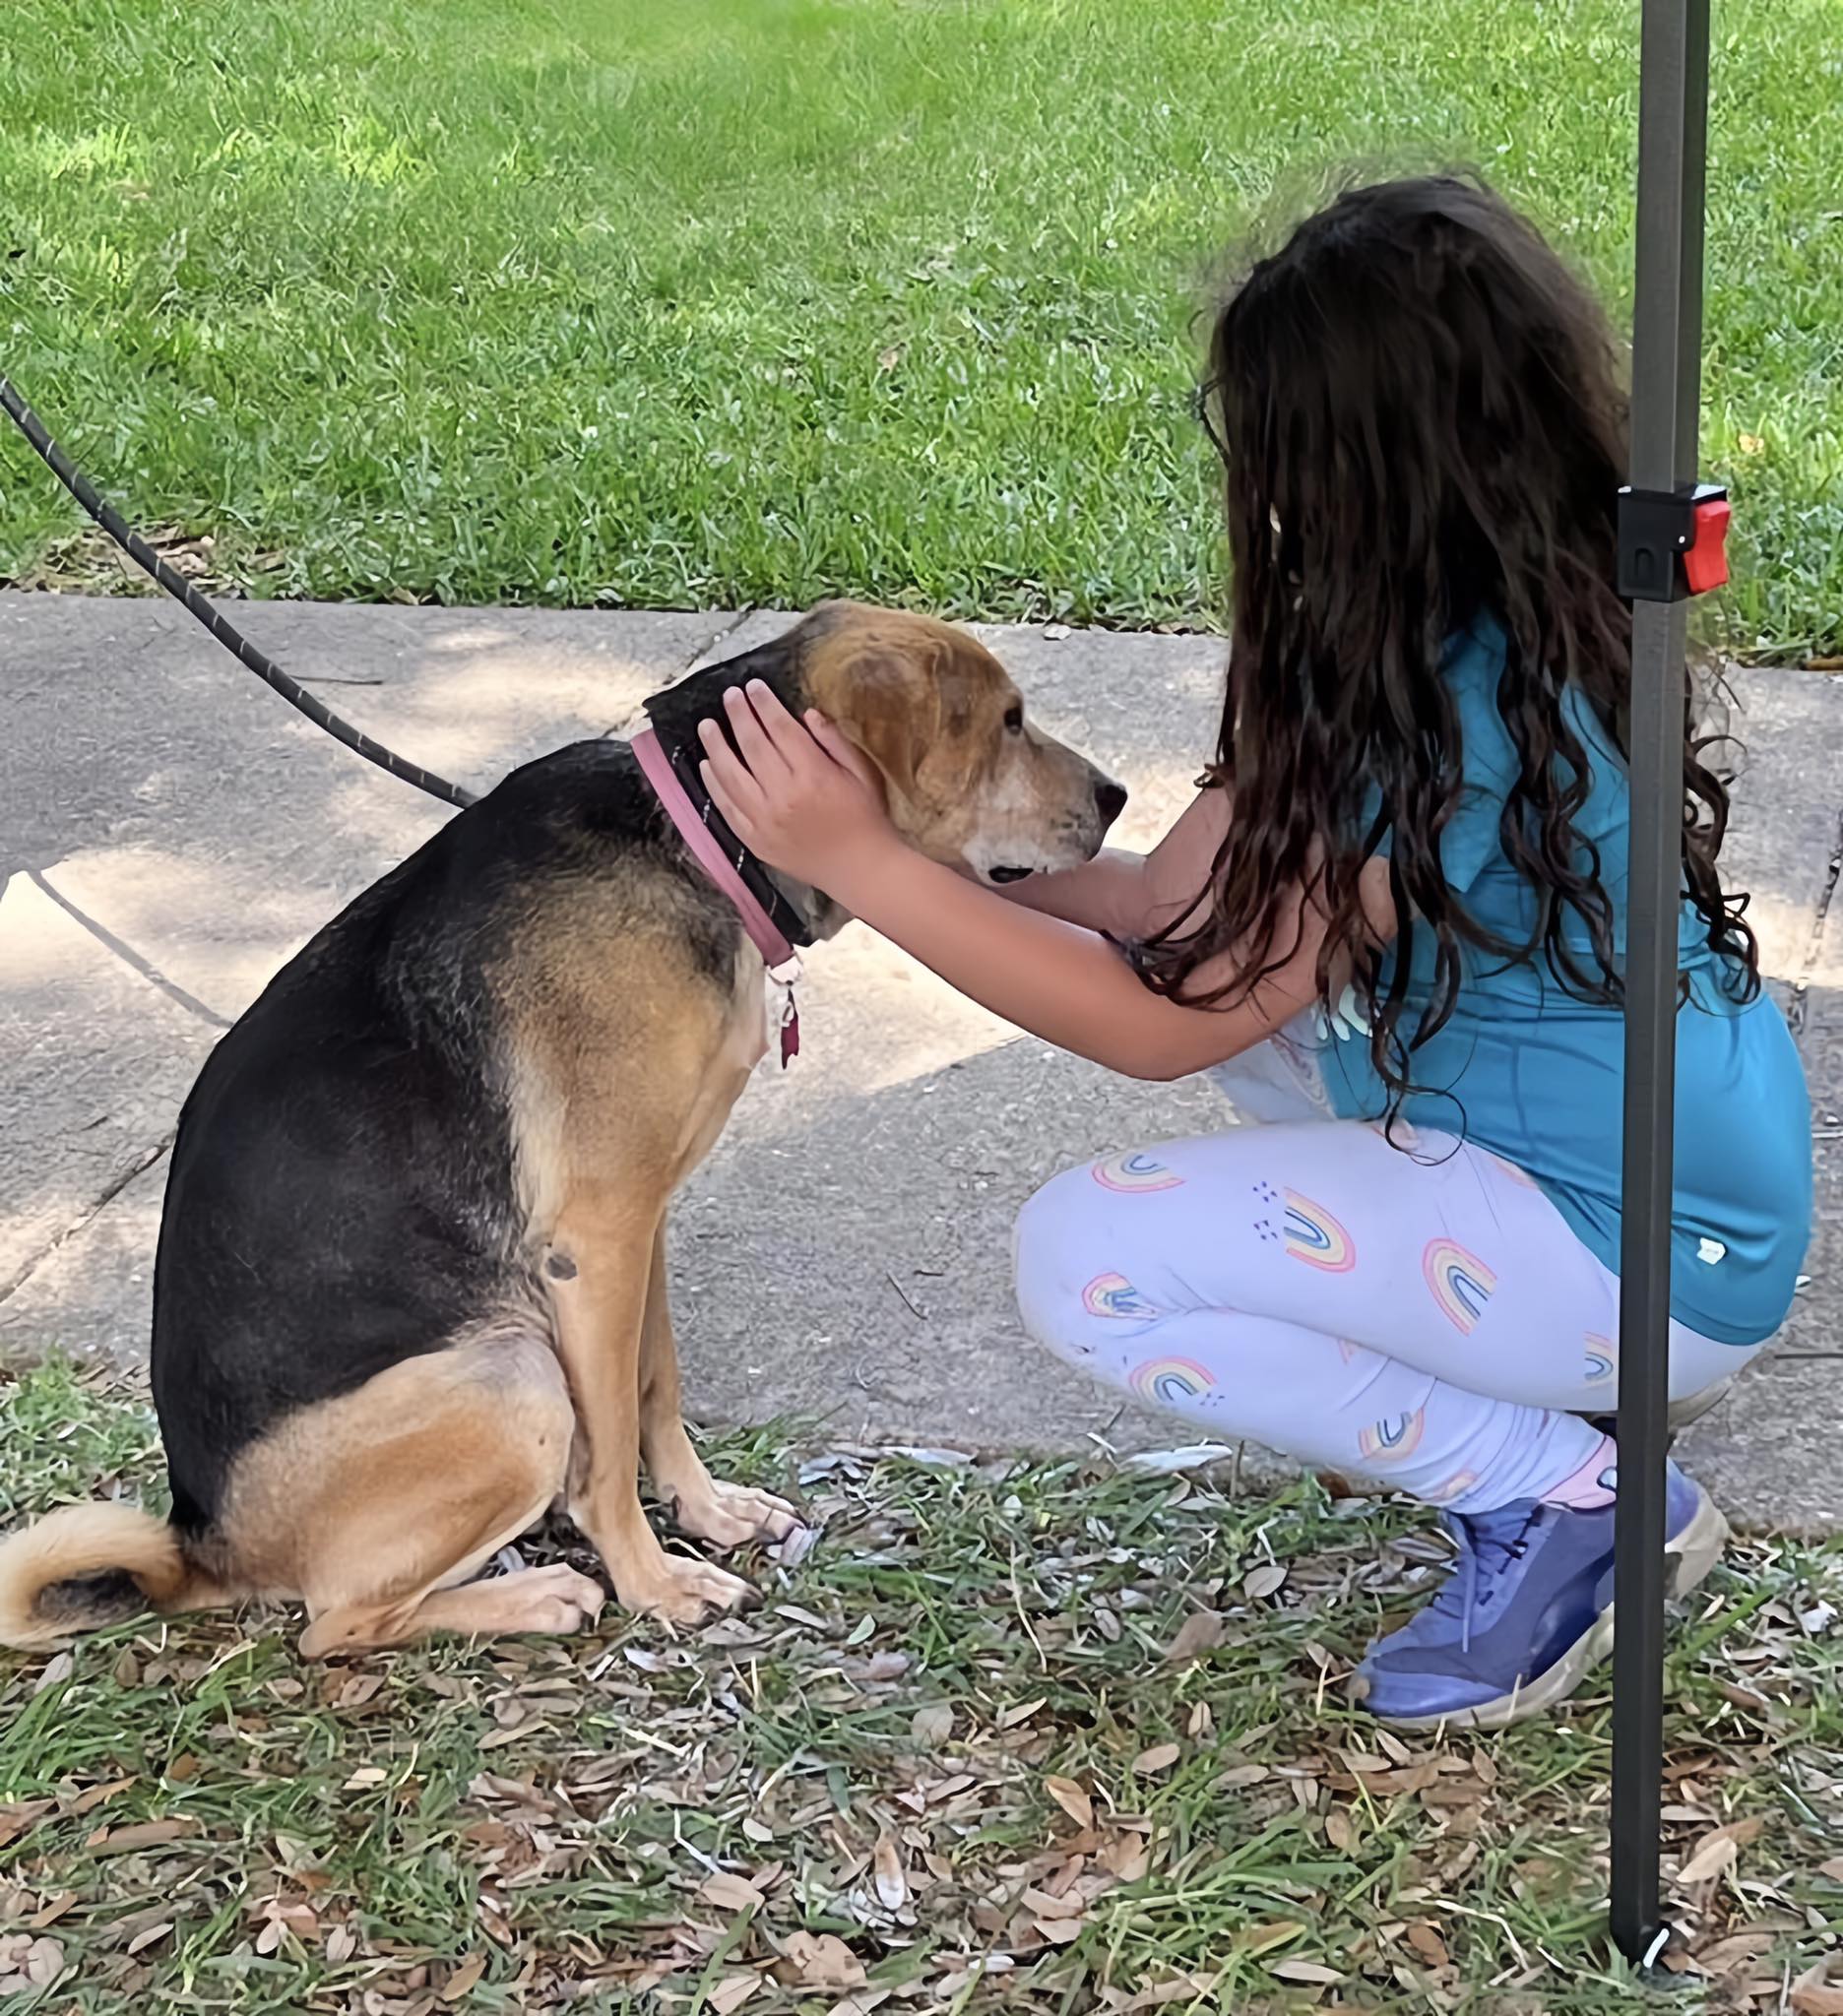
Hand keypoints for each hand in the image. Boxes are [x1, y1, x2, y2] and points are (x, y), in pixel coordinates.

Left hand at [697, 681, 898, 890]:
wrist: (860, 869)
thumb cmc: (866, 819)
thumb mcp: (861, 772)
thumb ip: (833, 741)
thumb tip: (806, 714)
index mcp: (813, 774)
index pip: (780, 729)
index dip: (765, 704)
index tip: (753, 687)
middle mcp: (783, 795)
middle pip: (752, 745)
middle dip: (739, 716)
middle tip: (729, 696)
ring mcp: (764, 819)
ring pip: (731, 775)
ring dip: (716, 746)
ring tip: (707, 726)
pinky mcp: (755, 840)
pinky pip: (726, 808)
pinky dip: (714, 785)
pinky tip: (707, 766)